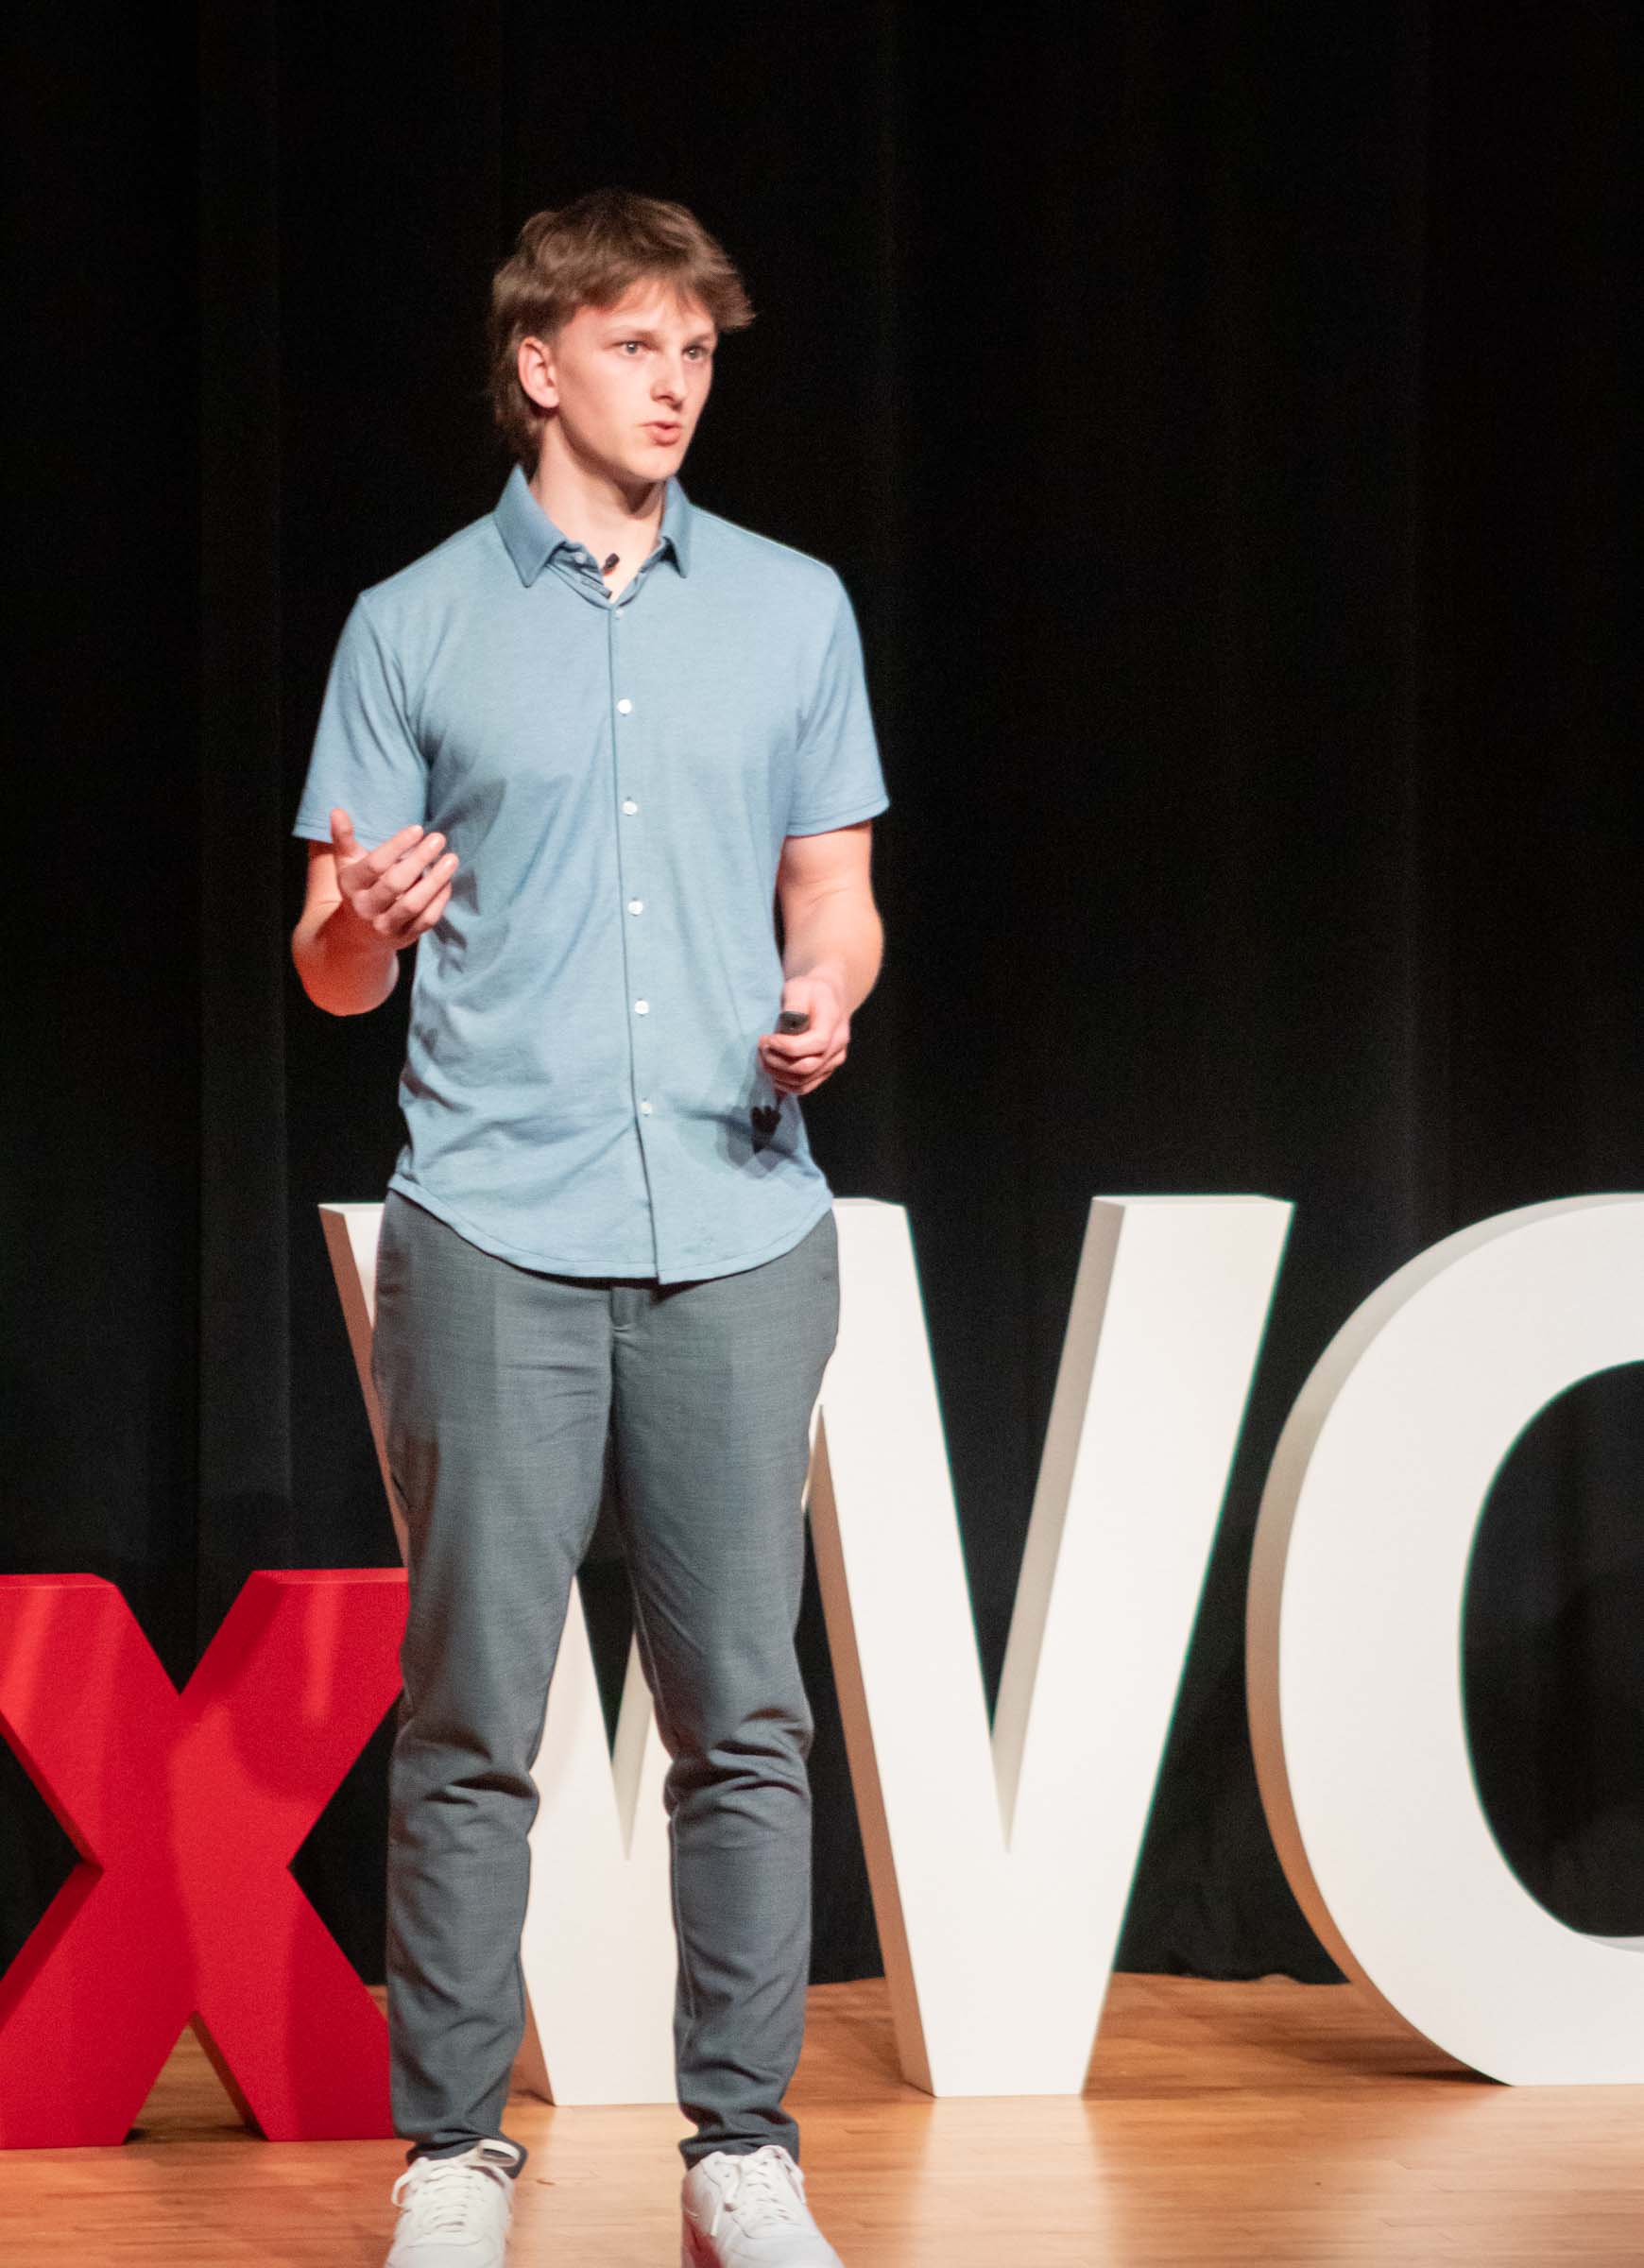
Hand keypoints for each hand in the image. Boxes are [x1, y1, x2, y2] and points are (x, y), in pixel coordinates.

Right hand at [331, 809, 456, 944]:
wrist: (358, 935)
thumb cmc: (359, 888)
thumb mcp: (347, 864)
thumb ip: (343, 838)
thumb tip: (337, 811)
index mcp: (351, 885)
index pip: (375, 864)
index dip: (397, 846)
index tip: (418, 829)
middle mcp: (366, 908)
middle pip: (395, 883)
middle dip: (419, 860)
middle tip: (439, 839)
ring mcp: (386, 926)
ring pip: (414, 904)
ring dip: (435, 881)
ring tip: (451, 859)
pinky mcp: (405, 937)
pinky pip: (427, 919)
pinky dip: (440, 900)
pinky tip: (448, 881)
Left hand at [757, 973, 848, 1096]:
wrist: (828, 997)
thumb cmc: (810, 991)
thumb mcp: (798, 988)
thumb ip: (793, 1007)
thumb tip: (785, 1032)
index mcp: (834, 1022)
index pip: (816, 1043)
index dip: (788, 1046)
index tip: (767, 1039)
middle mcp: (839, 1045)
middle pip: (808, 1067)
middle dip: (777, 1061)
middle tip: (761, 1048)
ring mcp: (834, 1061)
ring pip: (804, 1081)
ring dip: (777, 1074)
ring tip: (763, 1058)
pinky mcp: (825, 1071)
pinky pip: (805, 1087)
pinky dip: (785, 1085)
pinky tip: (772, 1072)